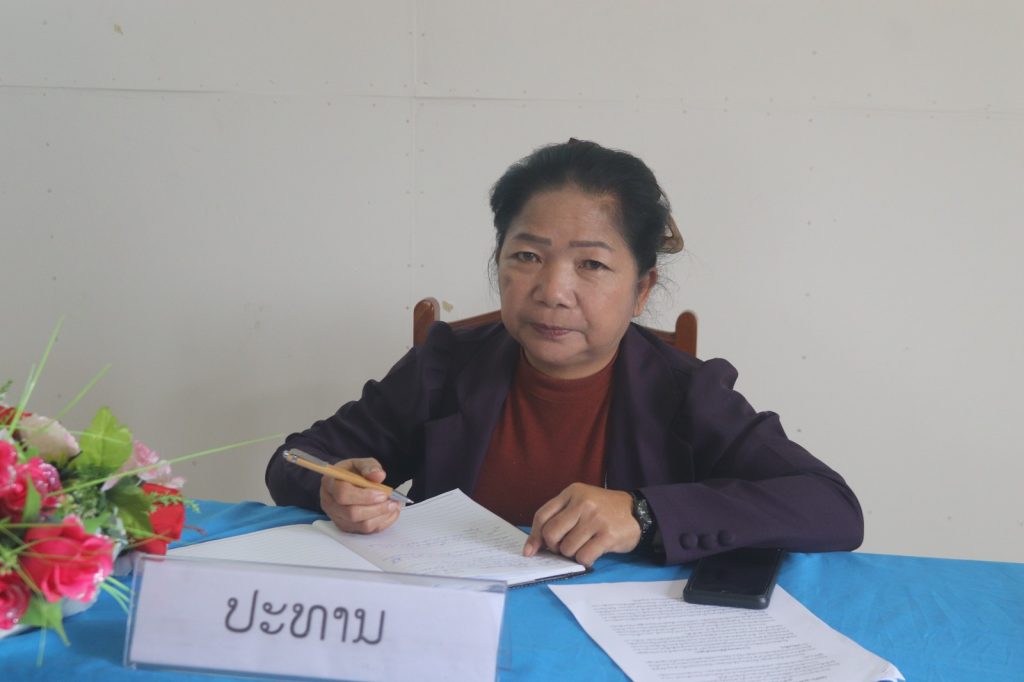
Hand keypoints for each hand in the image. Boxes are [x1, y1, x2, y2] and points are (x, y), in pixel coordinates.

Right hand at [319, 457, 400, 533]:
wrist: (346, 483)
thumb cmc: (351, 473)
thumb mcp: (359, 463)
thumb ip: (368, 466)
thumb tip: (378, 475)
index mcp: (329, 484)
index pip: (343, 494)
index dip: (365, 496)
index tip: (382, 493)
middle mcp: (330, 504)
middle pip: (352, 513)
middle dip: (376, 508)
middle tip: (392, 501)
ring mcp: (337, 518)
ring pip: (361, 525)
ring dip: (382, 516)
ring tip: (394, 505)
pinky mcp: (347, 527)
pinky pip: (367, 531)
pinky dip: (382, 522)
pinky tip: (390, 512)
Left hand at [523, 483, 640, 566]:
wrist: (638, 512)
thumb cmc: (604, 510)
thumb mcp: (581, 503)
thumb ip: (559, 518)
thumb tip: (533, 547)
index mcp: (572, 492)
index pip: (542, 515)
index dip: (535, 536)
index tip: (531, 551)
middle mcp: (583, 503)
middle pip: (551, 534)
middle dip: (554, 547)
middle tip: (564, 548)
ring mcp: (595, 518)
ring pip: (567, 548)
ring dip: (572, 555)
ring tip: (583, 547)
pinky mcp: (607, 535)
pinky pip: (584, 556)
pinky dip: (584, 561)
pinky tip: (591, 554)